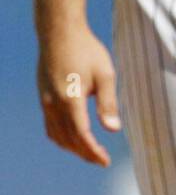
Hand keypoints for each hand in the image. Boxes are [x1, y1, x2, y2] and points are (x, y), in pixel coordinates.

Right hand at [37, 25, 120, 166]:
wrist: (59, 32)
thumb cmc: (86, 50)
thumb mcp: (105, 74)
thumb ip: (108, 102)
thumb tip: (113, 130)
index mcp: (70, 100)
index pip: (81, 135)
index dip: (93, 152)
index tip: (105, 162)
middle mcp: (53, 104)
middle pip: (68, 140)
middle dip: (85, 153)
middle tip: (102, 160)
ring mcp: (45, 102)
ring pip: (56, 136)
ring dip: (73, 147)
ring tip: (90, 151)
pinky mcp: (43, 97)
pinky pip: (50, 126)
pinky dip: (62, 137)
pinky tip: (74, 137)